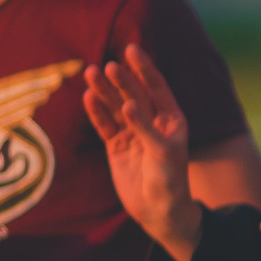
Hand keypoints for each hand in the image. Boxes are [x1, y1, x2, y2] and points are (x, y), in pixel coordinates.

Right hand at [83, 45, 200, 260]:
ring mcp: (133, 133)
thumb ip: (145, 128)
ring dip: (104, 91)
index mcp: (172, 120)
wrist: (158, 211)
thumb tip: (126, 105)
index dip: (145, 69)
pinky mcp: (117, 146)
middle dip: (121, 80)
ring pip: (116, 107)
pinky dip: (96, 112)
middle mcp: (153, 123)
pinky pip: (105, 125)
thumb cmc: (170, 181)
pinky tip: (88, 97)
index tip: (132, 49)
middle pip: (134, 94)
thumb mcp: (162, 153)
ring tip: (90, 74)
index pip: (157, 88)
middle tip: (106, 66)